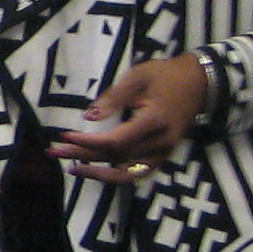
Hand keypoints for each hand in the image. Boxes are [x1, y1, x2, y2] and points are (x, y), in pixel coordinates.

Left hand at [53, 54, 212, 182]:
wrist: (198, 84)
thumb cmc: (165, 75)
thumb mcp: (138, 77)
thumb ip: (113, 98)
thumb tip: (89, 117)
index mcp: (154, 121)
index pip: (115, 141)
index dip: (87, 142)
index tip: (64, 135)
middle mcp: (160, 143)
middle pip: (115, 156)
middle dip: (82, 155)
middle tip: (53, 152)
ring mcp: (163, 154)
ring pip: (125, 172)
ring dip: (97, 172)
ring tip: (71, 169)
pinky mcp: (162, 157)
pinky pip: (136, 173)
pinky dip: (115, 175)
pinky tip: (96, 171)